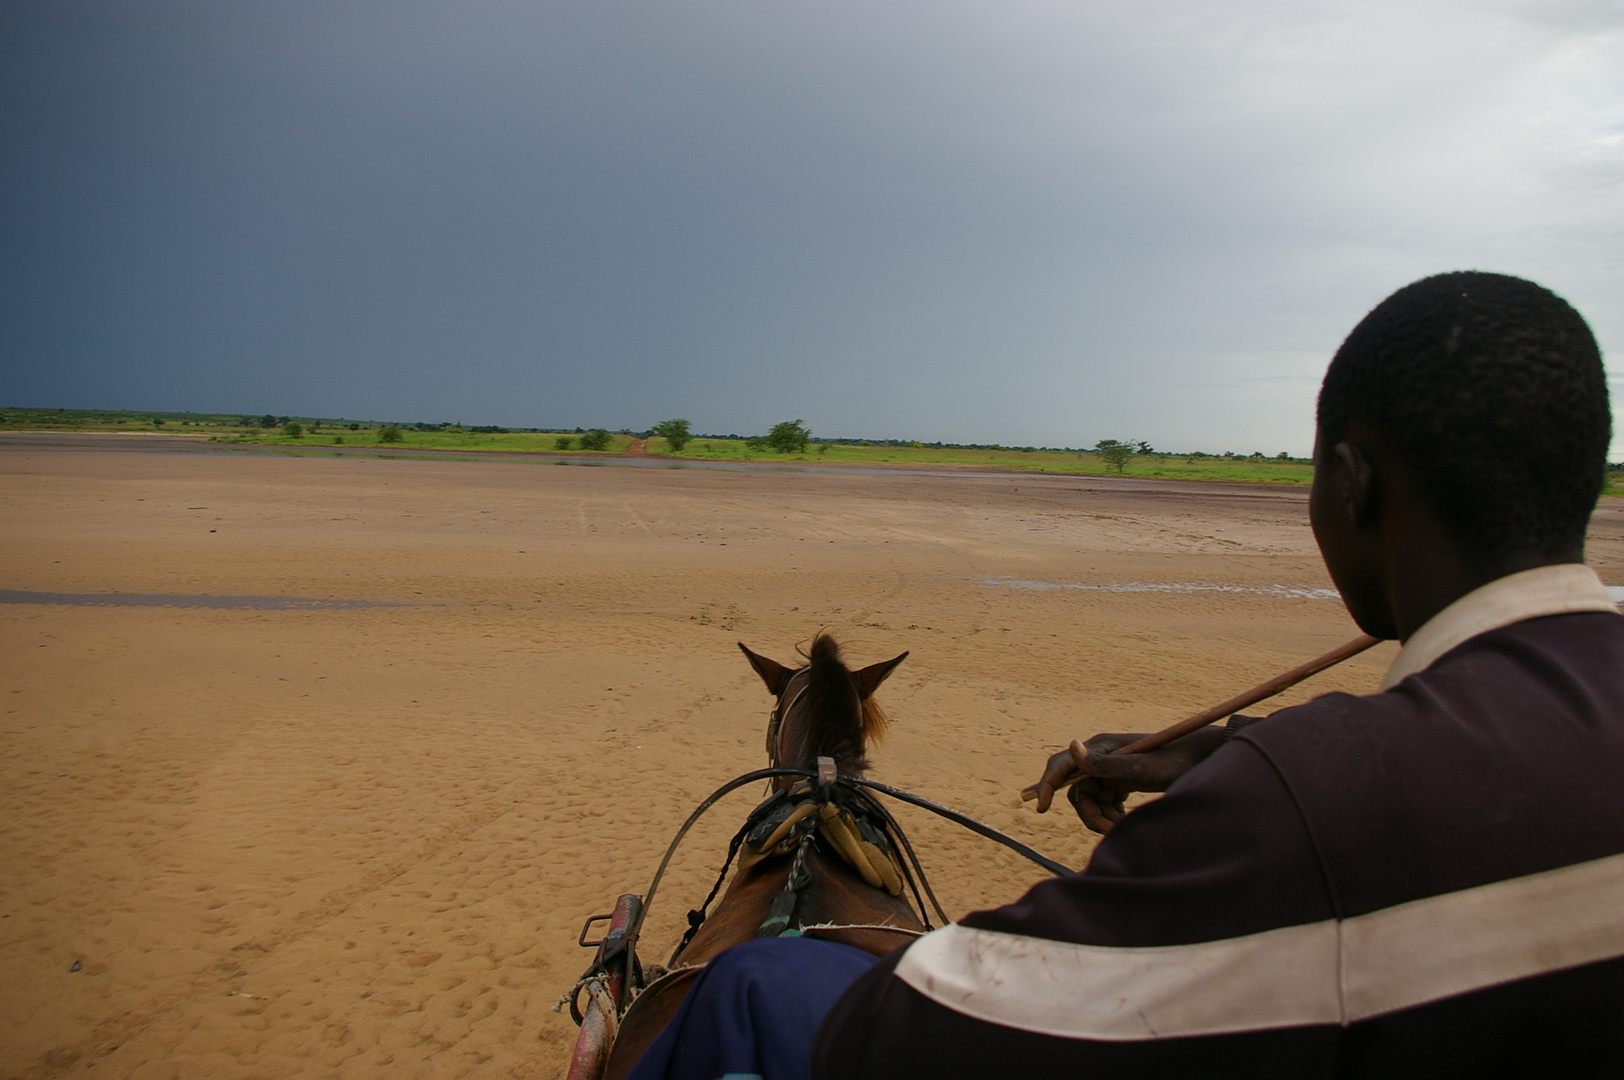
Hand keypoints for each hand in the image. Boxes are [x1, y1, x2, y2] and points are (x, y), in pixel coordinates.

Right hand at [1032, 726, 1227, 833]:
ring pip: (1090, 800)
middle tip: (1108, 830)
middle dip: (1088, 812)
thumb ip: (1105, 763)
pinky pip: (1103, 802)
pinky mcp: (1121, 781)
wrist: (1203, 760)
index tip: (1041, 808)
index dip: (1047, 785)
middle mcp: (1101, 756)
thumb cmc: (1175, 761)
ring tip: (1122, 827)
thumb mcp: (1140, 768)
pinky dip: (1110, 815)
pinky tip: (1125, 819)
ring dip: (1101, 817)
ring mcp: (1111, 769)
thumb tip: (1071, 746)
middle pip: (1076, 790)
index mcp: (1100, 747)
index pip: (1062, 765)